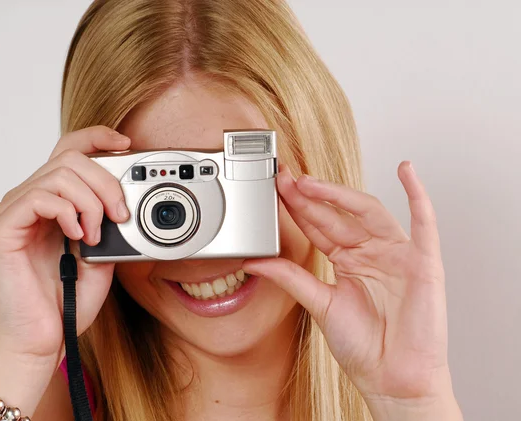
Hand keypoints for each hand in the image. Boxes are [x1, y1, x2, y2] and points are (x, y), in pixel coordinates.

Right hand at [0, 126, 129, 364]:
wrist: (41, 340)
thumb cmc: (65, 303)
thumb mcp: (101, 257)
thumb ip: (109, 227)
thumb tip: (125, 202)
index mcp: (52, 204)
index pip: (69, 151)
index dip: (97, 138)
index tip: (125, 144)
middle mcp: (30, 202)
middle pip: (70, 157)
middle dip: (106, 181)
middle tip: (120, 214)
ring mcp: (13, 213)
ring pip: (59, 173)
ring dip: (90, 201)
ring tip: (96, 234)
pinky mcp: (2, 229)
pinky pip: (39, 196)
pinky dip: (67, 211)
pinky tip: (76, 235)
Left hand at [243, 162, 457, 412]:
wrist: (392, 378)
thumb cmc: (364, 346)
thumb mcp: (320, 304)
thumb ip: (290, 278)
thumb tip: (255, 262)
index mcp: (348, 261)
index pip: (320, 225)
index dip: (299, 207)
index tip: (277, 189)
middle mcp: (371, 253)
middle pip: (339, 214)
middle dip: (311, 196)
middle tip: (285, 180)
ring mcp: (396, 255)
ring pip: (368, 212)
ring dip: (341, 194)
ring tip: (311, 182)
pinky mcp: (423, 262)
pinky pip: (425, 223)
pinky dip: (419, 196)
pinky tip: (407, 171)